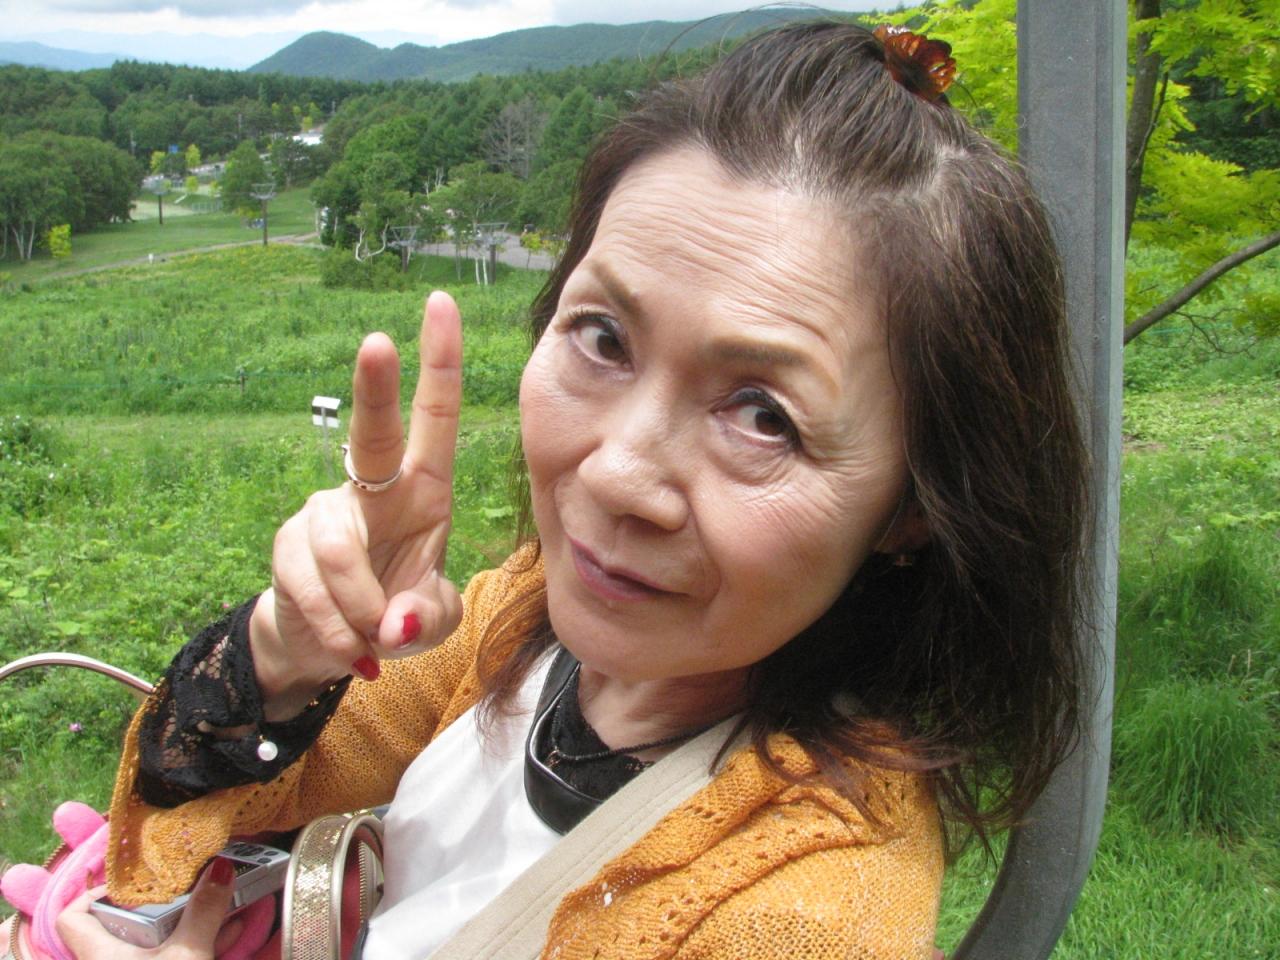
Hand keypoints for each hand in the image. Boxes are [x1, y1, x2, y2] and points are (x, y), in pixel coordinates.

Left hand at [57, 858, 241, 959]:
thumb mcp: (189, 955)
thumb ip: (204, 911)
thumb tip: (221, 865)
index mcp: (101, 952)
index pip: (73, 915)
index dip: (94, 891)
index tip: (134, 877)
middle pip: (122, 921)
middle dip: (158, 900)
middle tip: (189, 880)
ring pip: (154, 939)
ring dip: (185, 920)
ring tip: (218, 898)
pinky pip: (174, 955)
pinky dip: (195, 943)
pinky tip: (230, 931)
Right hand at [251, 291, 464, 718]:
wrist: (325, 646)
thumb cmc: (393, 616)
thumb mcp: (430, 623)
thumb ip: (429, 619)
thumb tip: (395, 623)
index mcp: (423, 490)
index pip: (435, 418)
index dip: (439, 363)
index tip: (441, 302)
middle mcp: (373, 488)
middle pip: (372, 433)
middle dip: (375, 389)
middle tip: (377, 341)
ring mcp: (325, 512)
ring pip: (338, 548)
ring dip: (361, 606)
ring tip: (374, 638)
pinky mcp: (287, 547)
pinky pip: (312, 586)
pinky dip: (337, 627)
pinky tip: (349, 644)